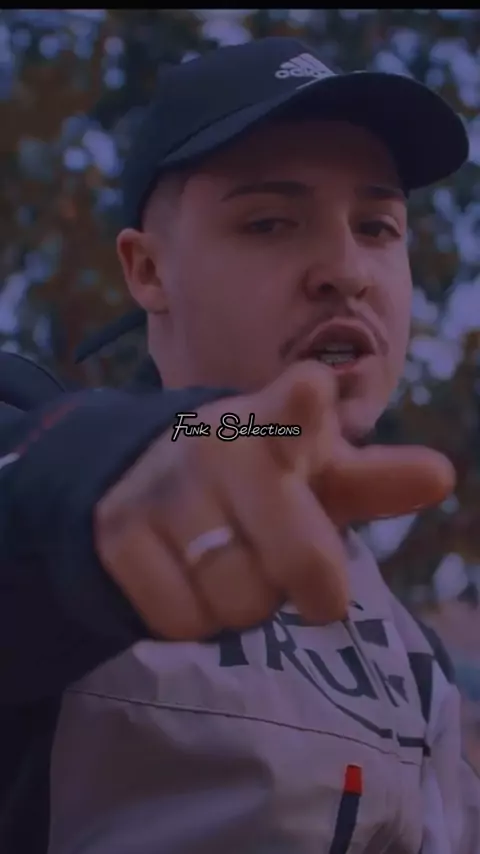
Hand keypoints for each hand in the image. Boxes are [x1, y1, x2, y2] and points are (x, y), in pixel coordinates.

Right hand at [94, 361, 454, 638]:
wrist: (145, 482)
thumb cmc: (255, 482)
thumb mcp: (315, 476)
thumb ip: (374, 481)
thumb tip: (442, 477)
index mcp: (275, 422)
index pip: (292, 406)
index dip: (302, 405)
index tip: (311, 391)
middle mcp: (216, 445)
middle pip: (296, 556)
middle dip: (310, 582)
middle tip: (300, 576)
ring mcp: (161, 488)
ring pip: (239, 599)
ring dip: (247, 603)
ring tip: (230, 565)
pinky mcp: (117, 533)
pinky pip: (183, 619)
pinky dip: (196, 619)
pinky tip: (187, 578)